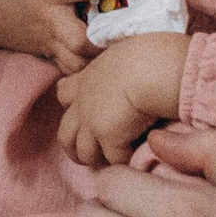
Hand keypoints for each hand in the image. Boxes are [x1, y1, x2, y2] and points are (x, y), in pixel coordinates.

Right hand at [0, 0, 114, 72]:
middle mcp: (51, 19)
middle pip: (83, 40)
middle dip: (107, 39)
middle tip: (132, 27)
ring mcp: (50, 40)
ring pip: (79, 62)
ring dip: (100, 59)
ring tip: (121, 46)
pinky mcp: (48, 54)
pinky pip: (71, 71)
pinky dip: (88, 70)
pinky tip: (105, 61)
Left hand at [56, 30, 190, 168]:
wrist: (151, 68)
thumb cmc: (146, 55)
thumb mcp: (122, 54)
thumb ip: (115, 66)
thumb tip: (127, 69)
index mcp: (86, 80)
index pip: (64, 94)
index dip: (72, 106)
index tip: (86, 114)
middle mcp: (82, 104)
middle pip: (65, 135)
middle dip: (75, 149)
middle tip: (94, 156)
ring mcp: (91, 123)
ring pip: (84, 154)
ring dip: (99, 160)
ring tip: (116, 162)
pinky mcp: (107, 138)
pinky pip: (114, 159)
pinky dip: (125, 160)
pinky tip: (137, 156)